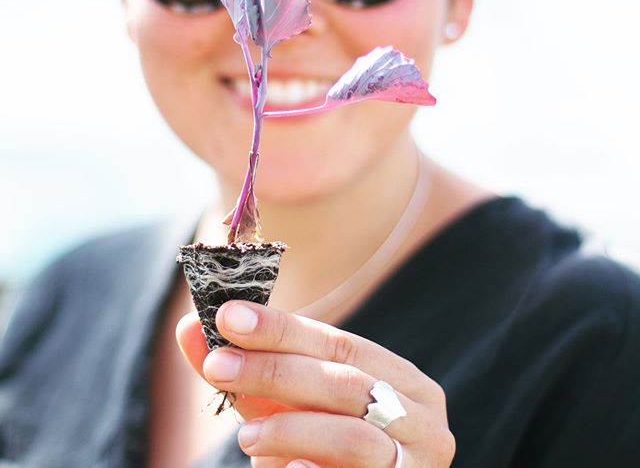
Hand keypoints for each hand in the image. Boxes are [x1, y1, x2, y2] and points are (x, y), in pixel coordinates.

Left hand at [177, 301, 454, 467]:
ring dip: (289, 427)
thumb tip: (188, 326)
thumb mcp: (281, 409)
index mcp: (399, 377)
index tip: (228, 315)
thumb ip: (245, 371)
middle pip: (344, 381)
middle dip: (274, 368)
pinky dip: (314, 467)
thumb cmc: (318, 456)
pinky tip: (283, 467)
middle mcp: (421, 413)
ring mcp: (420, 461)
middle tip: (217, 362)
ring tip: (243, 437)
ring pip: (351, 433)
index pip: (338, 342)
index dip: (282, 329)